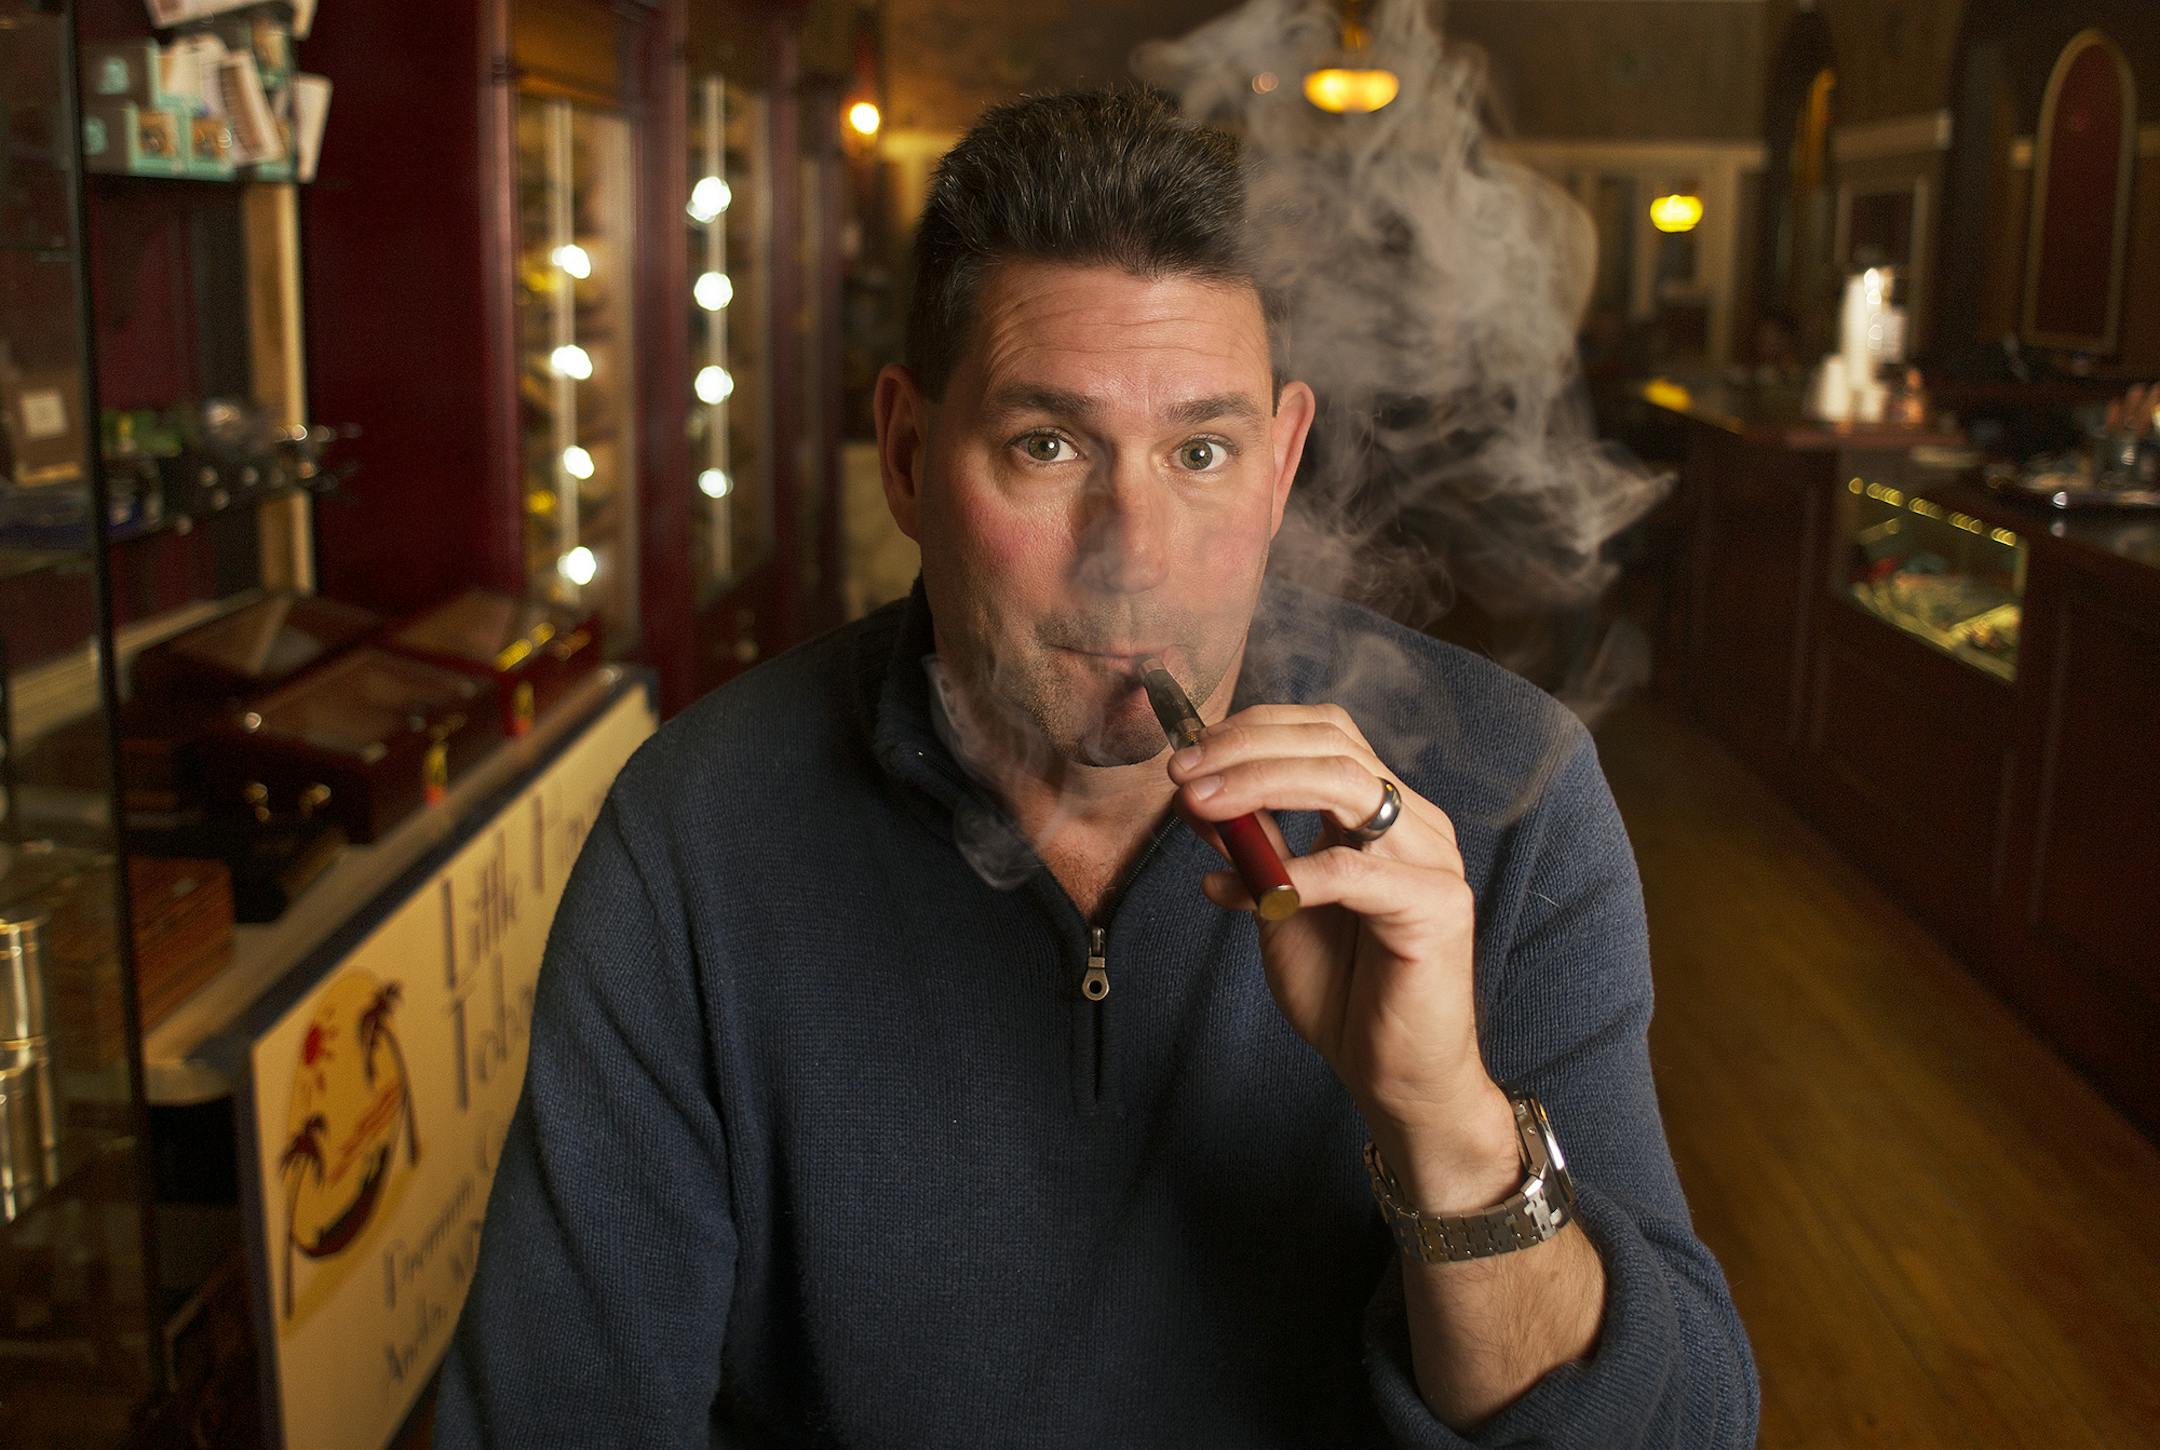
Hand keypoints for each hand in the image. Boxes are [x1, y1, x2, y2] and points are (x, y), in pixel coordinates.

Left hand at [1166, 704, 1515, 1199]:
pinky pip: (1351, 871)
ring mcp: (1432, 859)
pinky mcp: (1435, 907)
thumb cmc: (1343, 992)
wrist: (1393, 1077)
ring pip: (1345, 784)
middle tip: (1181, 773)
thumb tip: (1197, 796)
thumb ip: (1252, 847)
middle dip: (1245, 748)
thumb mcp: (1276, 903)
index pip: (1324, 732)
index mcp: (1383, 812)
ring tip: (1199, 805)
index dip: (1252, 730)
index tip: (1186, 754)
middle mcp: (1415, 822)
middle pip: (1332, 743)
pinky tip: (1239, 892)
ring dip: (1259, 784)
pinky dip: (1288, 874)